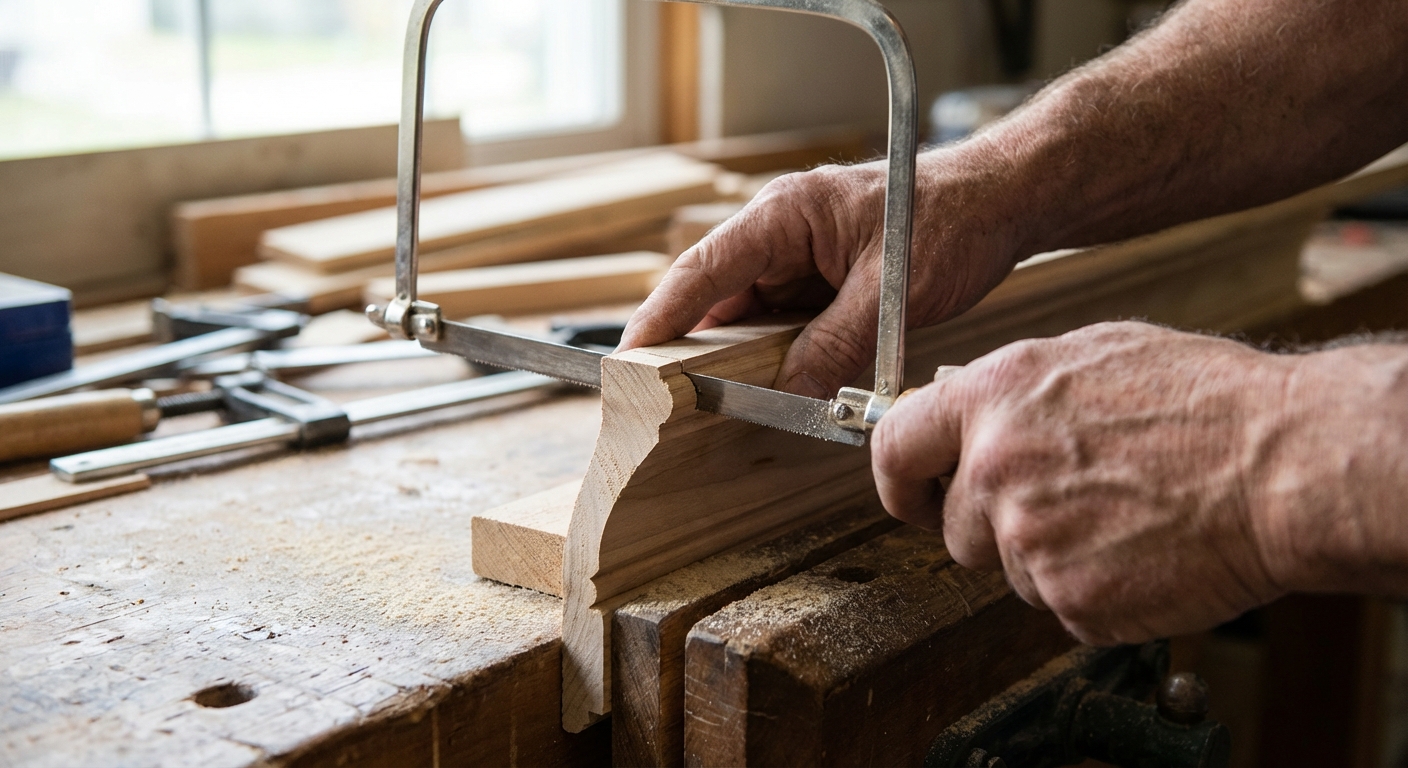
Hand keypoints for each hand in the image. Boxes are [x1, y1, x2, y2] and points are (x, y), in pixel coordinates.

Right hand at [619, 152, 1027, 397]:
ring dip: (742, 357)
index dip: (662, 318)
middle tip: (666, 401)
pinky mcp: (822, 279)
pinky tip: (777, 388)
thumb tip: (790, 394)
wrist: (1003, 202)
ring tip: (717, 405)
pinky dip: (779, 354)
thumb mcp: (889, 294)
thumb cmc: (952, 221)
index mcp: (784, 213)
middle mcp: (782, 231)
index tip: (630, 362)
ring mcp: (801, 256)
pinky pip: (785, 322)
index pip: (703, 269)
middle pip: (717, 296)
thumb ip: (833, 346)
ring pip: (750, 315)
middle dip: (694, 348)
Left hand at [872, 322, 1303, 644]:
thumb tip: (966, 406)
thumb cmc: (1206, 402)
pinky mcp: (1069, 598)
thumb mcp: (1091, 353)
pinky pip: (1059, 604)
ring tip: (1120, 518)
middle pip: (954, 527)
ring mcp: (1029, 539)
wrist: (1281, 465)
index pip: (894, 447)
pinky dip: (1094, 591)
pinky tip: (1139, 550)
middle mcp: (996, 468)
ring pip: (1009, 570)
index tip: (915, 495)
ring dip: (1050, 558)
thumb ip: (1012, 388)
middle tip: (1065, 506)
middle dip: (995, 526)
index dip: (902, 480)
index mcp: (994, 397)